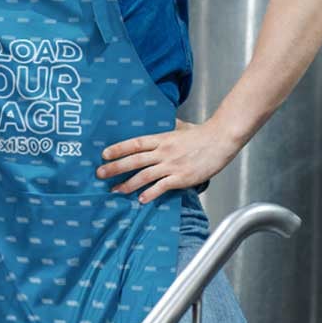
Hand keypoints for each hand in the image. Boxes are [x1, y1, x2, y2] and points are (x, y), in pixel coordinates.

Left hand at [95, 118, 239, 203]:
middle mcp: (163, 151)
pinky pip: (162, 187)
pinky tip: (141, 199)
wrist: (221, 139)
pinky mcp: (182, 177)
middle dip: (115, 168)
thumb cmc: (202, 134)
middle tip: (100, 174)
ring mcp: (172, 165)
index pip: (134, 143)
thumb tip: (165, 123)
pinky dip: (150, 193)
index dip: (118, 149)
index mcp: (161, 138)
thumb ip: (169, 127)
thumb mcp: (181, 127)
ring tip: (115, 191)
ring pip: (144, 175)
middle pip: (134, 160)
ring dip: (128, 184)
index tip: (104, 154)